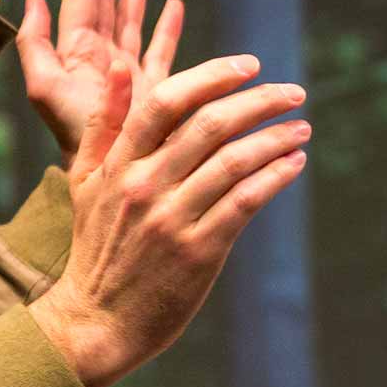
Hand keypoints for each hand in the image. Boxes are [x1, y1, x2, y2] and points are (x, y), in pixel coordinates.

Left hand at [15, 0, 185, 159]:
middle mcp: (102, 56)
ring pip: (132, 16)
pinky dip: (167, 25)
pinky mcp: (155, 89)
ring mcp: (129, 71)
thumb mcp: (46, 87)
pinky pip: (162, 49)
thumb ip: (36, 43)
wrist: (116, 173)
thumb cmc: (80, 136)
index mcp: (77, 51)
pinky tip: (174, 3)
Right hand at [26, 54, 309, 386]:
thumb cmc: (97, 247)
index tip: (250, 65)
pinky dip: (276, 176)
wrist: (95, 322)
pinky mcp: (199, 251)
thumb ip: (103, 124)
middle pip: (210, 124)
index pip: (166, 101)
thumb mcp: (85, 181)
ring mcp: (172, 219)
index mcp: (118, 164)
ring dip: (276, 138)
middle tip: (294, 93)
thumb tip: (118, 66)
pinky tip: (294, 164)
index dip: (212, 76)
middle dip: (260, 101)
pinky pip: (246, 201)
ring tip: (302, 127)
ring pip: (234, 161)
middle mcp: (144, 185)